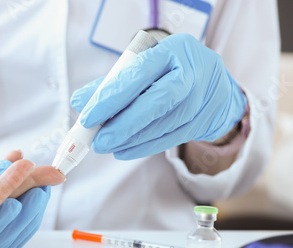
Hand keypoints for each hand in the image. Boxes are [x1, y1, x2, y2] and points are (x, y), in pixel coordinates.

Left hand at [71, 33, 246, 159]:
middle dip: (123, 124)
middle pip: (157, 101)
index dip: (111, 97)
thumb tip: (79, 101)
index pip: (139, 74)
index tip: (88, 117)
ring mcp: (203, 98)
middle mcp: (193, 72)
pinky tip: (125, 150)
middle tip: (98, 141)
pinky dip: (145, 146)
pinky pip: (171, 138)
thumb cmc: (170, 72)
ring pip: (164, 124)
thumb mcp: (145, 67)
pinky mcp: (205, 121)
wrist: (216, 86)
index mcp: (174, 50)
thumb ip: (112, 83)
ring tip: (108, 145)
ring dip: (132, 139)